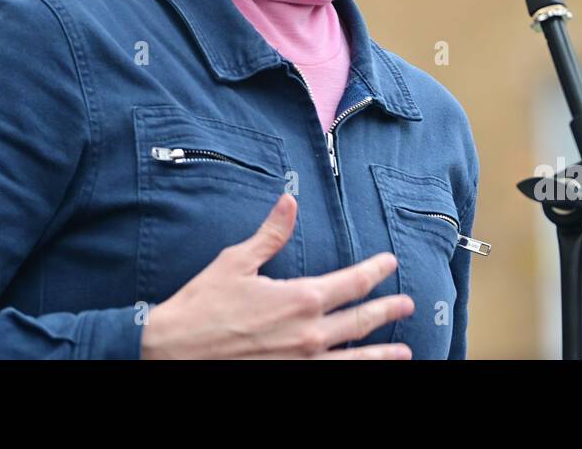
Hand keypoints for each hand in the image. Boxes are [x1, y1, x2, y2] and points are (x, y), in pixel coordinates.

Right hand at [140, 193, 413, 358]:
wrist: (174, 352)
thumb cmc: (202, 306)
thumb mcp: (236, 262)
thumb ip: (270, 234)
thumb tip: (289, 202)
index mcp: (300, 299)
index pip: (351, 282)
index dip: (375, 271)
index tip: (389, 263)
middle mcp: (310, 334)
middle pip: (361, 321)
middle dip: (387, 310)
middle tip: (407, 304)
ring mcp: (302, 363)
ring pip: (355, 359)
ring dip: (382, 354)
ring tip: (404, 352)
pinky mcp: (290, 379)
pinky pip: (331, 378)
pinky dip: (351, 374)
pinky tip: (361, 372)